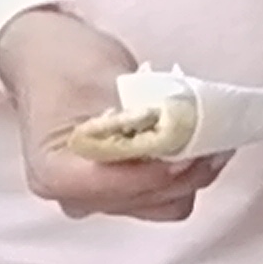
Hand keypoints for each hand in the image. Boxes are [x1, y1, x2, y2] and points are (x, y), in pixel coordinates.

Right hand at [0, 5, 229, 224]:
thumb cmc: (64, 61)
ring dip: (189, 177)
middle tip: (216, 141)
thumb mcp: (99, 76)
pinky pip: (160, 198)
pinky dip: (183, 176)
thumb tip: (182, 130)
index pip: (116, 186)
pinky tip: (198, 149)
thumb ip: (138, 112)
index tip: (191, 149)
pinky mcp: (117, 192)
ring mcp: (95, 199)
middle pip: (142, 201)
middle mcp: (72, 197)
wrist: (46, 58)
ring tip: (214, 144)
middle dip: (182, 172)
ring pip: (159, 205)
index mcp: (54, 172)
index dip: (158, 171)